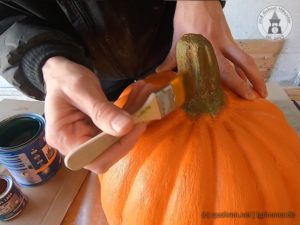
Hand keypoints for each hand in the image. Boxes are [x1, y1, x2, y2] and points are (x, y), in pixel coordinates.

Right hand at [42, 57, 151, 172]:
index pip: (96, 158)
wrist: (61, 73)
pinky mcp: (96, 132)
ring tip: (145, 94)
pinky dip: (130, 114)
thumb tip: (126, 127)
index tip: (137, 125)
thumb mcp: (82, 90)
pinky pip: (116, 129)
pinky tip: (139, 97)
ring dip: (134, 119)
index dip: (119, 147)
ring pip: (117, 139)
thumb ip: (102, 110)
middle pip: (109, 151)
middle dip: (131, 131)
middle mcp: (74, 146)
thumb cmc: (64, 79)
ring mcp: (86, 140)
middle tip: (147, 106)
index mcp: (64, 139)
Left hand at [157, 1, 266, 98]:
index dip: (236, 84)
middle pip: (243, 64)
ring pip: (245, 58)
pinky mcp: (229, 36)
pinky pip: (238, 54)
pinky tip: (242, 75)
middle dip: (253, 81)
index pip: (225, 70)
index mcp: (209, 47)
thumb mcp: (178, 38)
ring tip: (258, 88)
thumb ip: (171, 58)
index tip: (245, 95)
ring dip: (253, 74)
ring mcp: (228, 40)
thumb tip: (160, 72)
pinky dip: (242, 66)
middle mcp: (222, 44)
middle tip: (259, 96)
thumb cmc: (187, 16)